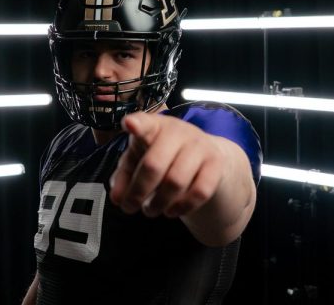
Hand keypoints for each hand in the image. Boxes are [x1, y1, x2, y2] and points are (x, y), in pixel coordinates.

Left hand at [109, 111, 227, 218]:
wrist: (205, 156)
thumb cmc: (162, 156)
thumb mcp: (138, 161)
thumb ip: (123, 177)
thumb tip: (117, 198)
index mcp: (154, 125)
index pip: (145, 123)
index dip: (137, 125)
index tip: (129, 125)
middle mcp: (178, 130)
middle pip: (154, 164)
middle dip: (138, 191)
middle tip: (129, 207)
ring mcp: (199, 145)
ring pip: (175, 182)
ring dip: (158, 203)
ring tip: (150, 210)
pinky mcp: (216, 163)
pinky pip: (199, 192)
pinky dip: (182, 207)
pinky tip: (171, 210)